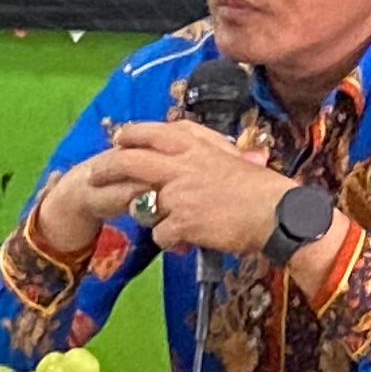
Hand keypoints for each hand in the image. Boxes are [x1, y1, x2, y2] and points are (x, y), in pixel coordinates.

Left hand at [72, 119, 294, 256]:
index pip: (153, 132)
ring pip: (142, 204)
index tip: (119, 139)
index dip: (132, 135)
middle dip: (107, 166)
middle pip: (129, 160)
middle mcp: (181, 165)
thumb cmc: (261, 187)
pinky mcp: (180, 221)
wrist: (276, 213)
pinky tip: (188, 240)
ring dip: (150, 215)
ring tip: (168, 222)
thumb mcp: (232, 157)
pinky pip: (160, 234)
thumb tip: (195, 143)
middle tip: (94, 174)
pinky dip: (171, 240)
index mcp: (196, 145)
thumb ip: (208, 149)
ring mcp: (178, 193)